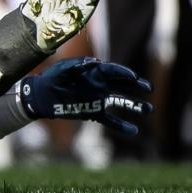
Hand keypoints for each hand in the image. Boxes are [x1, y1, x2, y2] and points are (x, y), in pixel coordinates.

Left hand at [19, 56, 152, 134]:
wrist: (42, 96)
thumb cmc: (51, 78)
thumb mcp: (61, 69)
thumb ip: (76, 65)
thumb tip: (94, 62)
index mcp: (93, 72)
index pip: (113, 71)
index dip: (124, 73)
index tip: (134, 77)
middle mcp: (99, 85)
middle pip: (122, 84)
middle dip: (136, 85)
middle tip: (149, 88)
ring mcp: (97, 99)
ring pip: (120, 101)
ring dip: (134, 105)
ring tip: (149, 109)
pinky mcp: (92, 112)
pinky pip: (109, 120)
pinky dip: (121, 125)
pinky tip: (133, 130)